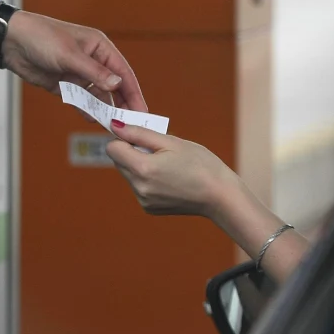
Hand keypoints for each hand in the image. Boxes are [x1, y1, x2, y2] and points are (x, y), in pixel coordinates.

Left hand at [2, 11, 146, 111]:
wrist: (11, 41)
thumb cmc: (41, 37)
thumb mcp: (69, 54)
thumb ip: (94, 72)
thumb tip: (117, 84)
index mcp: (99, 48)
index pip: (123, 73)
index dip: (134, 93)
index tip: (142, 112)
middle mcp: (92, 62)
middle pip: (114, 87)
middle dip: (122, 105)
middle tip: (131, 125)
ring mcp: (78, 75)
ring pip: (98, 97)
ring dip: (104, 110)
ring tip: (113, 127)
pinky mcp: (64, 86)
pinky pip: (80, 101)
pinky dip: (86, 111)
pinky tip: (92, 120)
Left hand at [105, 122, 240, 216]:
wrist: (221, 196)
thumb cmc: (201, 165)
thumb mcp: (171, 141)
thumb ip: (139, 133)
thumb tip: (115, 125)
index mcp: (143, 169)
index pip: (112, 148)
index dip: (124, 138)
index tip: (142, 137)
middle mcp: (139, 188)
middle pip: (119, 162)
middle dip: (133, 151)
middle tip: (159, 150)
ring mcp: (143, 201)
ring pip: (128, 174)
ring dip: (140, 165)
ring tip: (167, 165)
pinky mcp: (149, 208)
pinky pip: (138, 187)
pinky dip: (147, 180)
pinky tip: (169, 178)